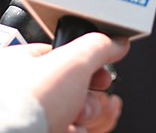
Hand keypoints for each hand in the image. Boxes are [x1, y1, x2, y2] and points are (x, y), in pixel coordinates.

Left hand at [1, 32, 129, 132]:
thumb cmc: (28, 102)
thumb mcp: (73, 61)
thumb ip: (99, 47)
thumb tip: (118, 43)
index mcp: (25, 64)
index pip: (67, 59)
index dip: (91, 66)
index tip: (104, 74)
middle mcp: (28, 92)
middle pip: (77, 90)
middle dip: (93, 97)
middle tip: (91, 100)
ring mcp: (36, 117)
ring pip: (77, 114)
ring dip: (91, 115)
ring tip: (85, 117)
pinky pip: (73, 131)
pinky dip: (81, 131)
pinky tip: (77, 130)